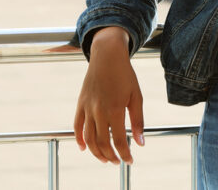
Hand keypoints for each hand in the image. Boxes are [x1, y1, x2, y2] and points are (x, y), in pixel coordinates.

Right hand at [73, 26, 144, 164]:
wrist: (107, 55)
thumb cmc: (125, 75)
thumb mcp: (136, 96)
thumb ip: (138, 121)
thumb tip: (141, 143)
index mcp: (114, 109)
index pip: (118, 141)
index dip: (124, 154)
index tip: (130, 160)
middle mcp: (98, 111)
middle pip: (101, 143)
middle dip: (110, 156)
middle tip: (118, 162)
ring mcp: (87, 108)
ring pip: (88, 138)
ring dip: (96, 152)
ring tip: (105, 159)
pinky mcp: (80, 104)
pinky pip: (77, 126)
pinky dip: (79, 139)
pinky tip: (84, 148)